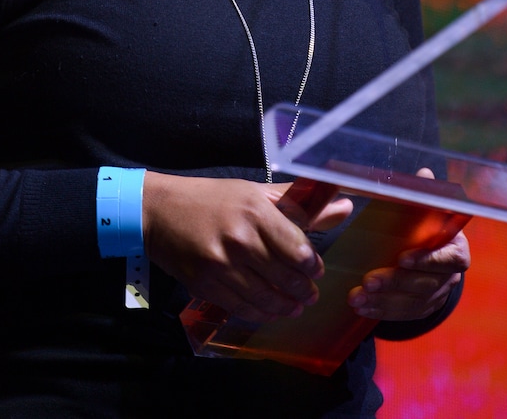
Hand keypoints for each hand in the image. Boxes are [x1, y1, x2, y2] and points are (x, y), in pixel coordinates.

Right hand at [143, 172, 352, 322]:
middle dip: (303, 289)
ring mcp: (221, 265)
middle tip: (310, 293)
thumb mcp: (255, 193)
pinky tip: (270, 310)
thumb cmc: (213, 199)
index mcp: (255, 210)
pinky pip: (242, 307)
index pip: (296, 248)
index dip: (312, 264)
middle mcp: (240, 239)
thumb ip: (300, 204)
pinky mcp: (205, 285)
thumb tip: (345, 206)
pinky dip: (261, 313)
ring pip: (265, 298)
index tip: (316, 269)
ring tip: (295, 306)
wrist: (161, 212)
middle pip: (284, 276)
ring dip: (286, 306)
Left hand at [348, 168, 470, 322]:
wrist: (432, 256)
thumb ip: (425, 195)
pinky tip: (361, 308)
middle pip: (425, 283)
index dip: (427, 260)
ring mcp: (436, 296)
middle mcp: (449, 276)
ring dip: (382, 300)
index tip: (402, 258)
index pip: (448, 258)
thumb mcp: (427, 211)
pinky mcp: (421, 310)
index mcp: (455, 249)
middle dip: (395, 282)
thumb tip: (425, 173)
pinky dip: (381, 312)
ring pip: (411, 302)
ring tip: (357, 296)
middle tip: (368, 280)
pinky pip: (402, 314)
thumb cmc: (426, 228)